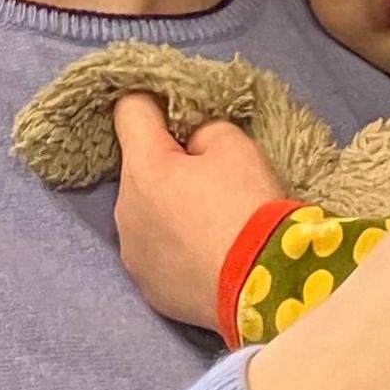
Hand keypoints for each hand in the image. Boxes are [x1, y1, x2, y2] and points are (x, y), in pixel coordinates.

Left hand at [113, 98, 288, 331]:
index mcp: (143, 169)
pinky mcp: (148, 288)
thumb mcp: (237, 146)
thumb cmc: (249, 209)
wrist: (265, 286)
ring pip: (146, 215)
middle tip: (213, 179)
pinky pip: (157, 255)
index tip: (177, 109)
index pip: (129, 111)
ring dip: (170, 211)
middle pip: (140, 170)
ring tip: (213, 225)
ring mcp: (132, 255)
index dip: (153, 101)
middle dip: (169, 167)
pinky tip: (209, 257)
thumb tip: (192, 145)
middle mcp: (124, 212)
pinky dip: (177, 250)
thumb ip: (205, 132)